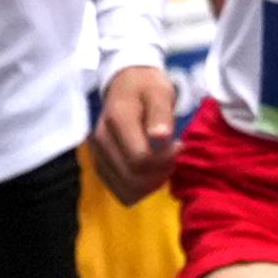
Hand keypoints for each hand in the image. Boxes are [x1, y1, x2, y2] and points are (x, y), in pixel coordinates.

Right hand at [90, 65, 181, 203]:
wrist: (126, 85)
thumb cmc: (147, 88)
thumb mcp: (160, 92)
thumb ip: (160, 114)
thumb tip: (161, 136)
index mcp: (117, 120)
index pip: (139, 158)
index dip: (164, 160)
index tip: (179, 145)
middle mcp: (101, 141)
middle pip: (132, 178)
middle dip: (160, 174)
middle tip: (174, 156)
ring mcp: (98, 156)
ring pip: (126, 191)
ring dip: (151, 185)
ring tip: (163, 165)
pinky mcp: (101, 167)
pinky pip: (121, 192)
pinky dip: (140, 190)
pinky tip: (151, 173)